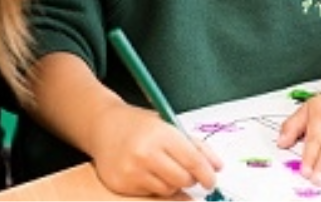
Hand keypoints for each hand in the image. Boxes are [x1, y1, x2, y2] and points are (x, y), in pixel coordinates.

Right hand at [89, 103, 221, 196]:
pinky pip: (150, 195)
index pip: (193, 161)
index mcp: (161, 135)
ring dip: (172, 183)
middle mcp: (145, 153)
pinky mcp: (121, 184)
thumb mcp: (169, 125)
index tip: (212, 180)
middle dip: (190, 179)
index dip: (207, 174)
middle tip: (188, 173)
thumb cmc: (139, 125)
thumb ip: (195, 145)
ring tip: (163, 168)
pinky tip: (147, 172)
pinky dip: (155, 187)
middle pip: (183, 179)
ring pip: (168, 190)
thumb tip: (217, 167)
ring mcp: (131, 171)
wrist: (103, 126)